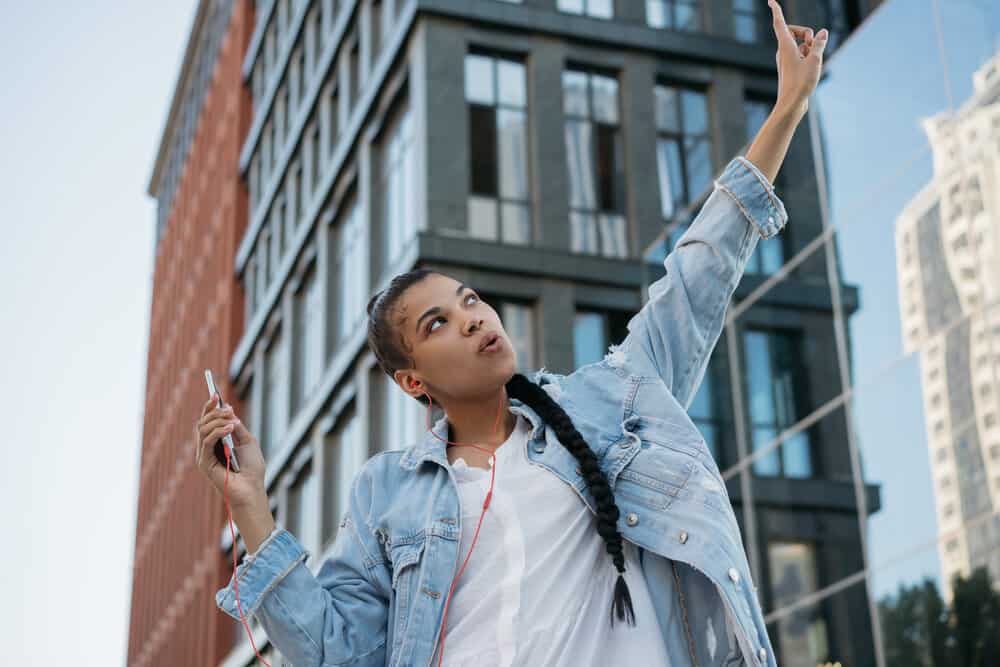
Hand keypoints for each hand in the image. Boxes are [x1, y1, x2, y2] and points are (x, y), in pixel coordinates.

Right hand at [194, 394, 268, 508]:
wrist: (252, 489)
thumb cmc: (252, 469)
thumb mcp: (247, 441)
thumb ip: (237, 426)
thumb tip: (228, 409)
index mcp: (217, 442)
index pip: (208, 421)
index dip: (210, 407)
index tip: (215, 393)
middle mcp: (208, 448)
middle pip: (203, 423)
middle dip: (215, 412)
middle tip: (229, 409)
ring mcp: (204, 455)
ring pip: (203, 429)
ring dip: (218, 421)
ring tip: (232, 420)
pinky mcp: (204, 463)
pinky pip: (207, 441)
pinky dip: (218, 431)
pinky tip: (230, 428)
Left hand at [768, 0, 828, 115]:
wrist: (791, 104)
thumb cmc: (801, 83)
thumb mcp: (815, 60)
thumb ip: (819, 44)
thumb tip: (823, 33)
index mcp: (785, 46)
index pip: (780, 23)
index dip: (777, 10)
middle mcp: (783, 51)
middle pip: (796, 31)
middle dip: (808, 33)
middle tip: (812, 46)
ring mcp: (786, 59)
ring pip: (801, 44)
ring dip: (810, 47)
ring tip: (812, 62)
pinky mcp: (791, 67)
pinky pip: (802, 54)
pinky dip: (809, 56)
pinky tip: (812, 68)